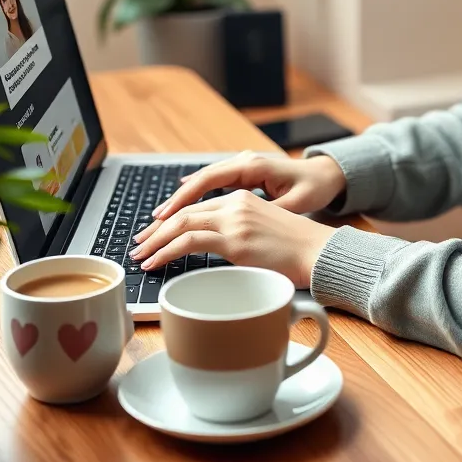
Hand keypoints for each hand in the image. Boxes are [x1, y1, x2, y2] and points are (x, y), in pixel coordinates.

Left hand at [130, 189, 334, 287]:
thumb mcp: (265, 233)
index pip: (196, 207)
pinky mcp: (236, 240)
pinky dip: (165, 251)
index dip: (170, 221)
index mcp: (243, 199)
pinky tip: (155, 262)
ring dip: (154, 241)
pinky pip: (189, 241)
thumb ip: (240, 235)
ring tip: (140, 256)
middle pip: (183, 213)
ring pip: (180, 225)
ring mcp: (235, 221)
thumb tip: (219, 255)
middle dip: (155, 230)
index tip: (154, 233)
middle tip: (139, 245)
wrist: (322, 252)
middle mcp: (236, 204)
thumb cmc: (299, 251)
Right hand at [151, 151, 346, 220]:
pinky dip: (193, 201)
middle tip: (148, 230)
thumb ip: (267, 212)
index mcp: (252, 166)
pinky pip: (211, 187)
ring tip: (155, 227)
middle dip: (172, 207)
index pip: (207, 180)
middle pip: (198, 183)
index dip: (182, 201)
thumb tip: (244, 226)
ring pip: (202, 186)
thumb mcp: (294, 203)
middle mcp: (242, 163)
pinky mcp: (243, 178)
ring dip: (179, 206)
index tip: (162, 220)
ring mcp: (241, 169)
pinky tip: (177, 214)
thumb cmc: (312, 187)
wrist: (327, 175)